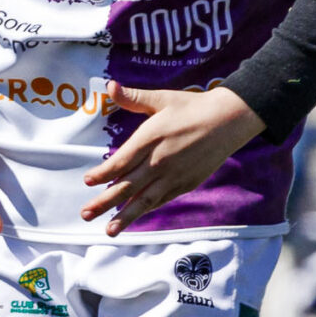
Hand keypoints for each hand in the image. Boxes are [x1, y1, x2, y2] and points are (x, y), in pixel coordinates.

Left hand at [81, 83, 265, 234]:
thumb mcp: (162, 99)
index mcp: (151, 138)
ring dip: (125, 216)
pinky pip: (162, 199)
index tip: (87, 181)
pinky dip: (147, 209)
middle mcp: (160, 160)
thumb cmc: (192, 107)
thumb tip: (110, 85)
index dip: (103, 173)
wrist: (229, 120)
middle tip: (85, 214)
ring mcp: (174, 175)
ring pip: (144, 199)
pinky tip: (134, 217)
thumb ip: (133, 98)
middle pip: (127, 185)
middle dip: (104, 202)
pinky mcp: (187, 183)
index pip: (121, 161)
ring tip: (108, 231)